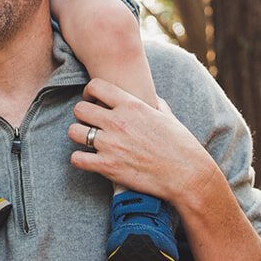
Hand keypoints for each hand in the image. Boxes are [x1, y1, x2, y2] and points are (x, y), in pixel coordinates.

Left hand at [68, 79, 212, 203]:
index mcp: (131, 105)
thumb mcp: (167, 116)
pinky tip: (88, 160)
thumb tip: (150, 99)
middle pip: (79, 109)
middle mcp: (118, 122)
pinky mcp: (108, 167)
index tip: (93, 101)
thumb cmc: (181, 145)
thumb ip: (154, 104)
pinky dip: (79, 160)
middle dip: (82, 116)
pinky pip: (77, 159)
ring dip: (78, 136)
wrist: (187, 174)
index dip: (89, 93)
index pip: (95, 86)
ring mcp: (111, 144)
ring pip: (73, 132)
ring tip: (87, 142)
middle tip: (90, 124)